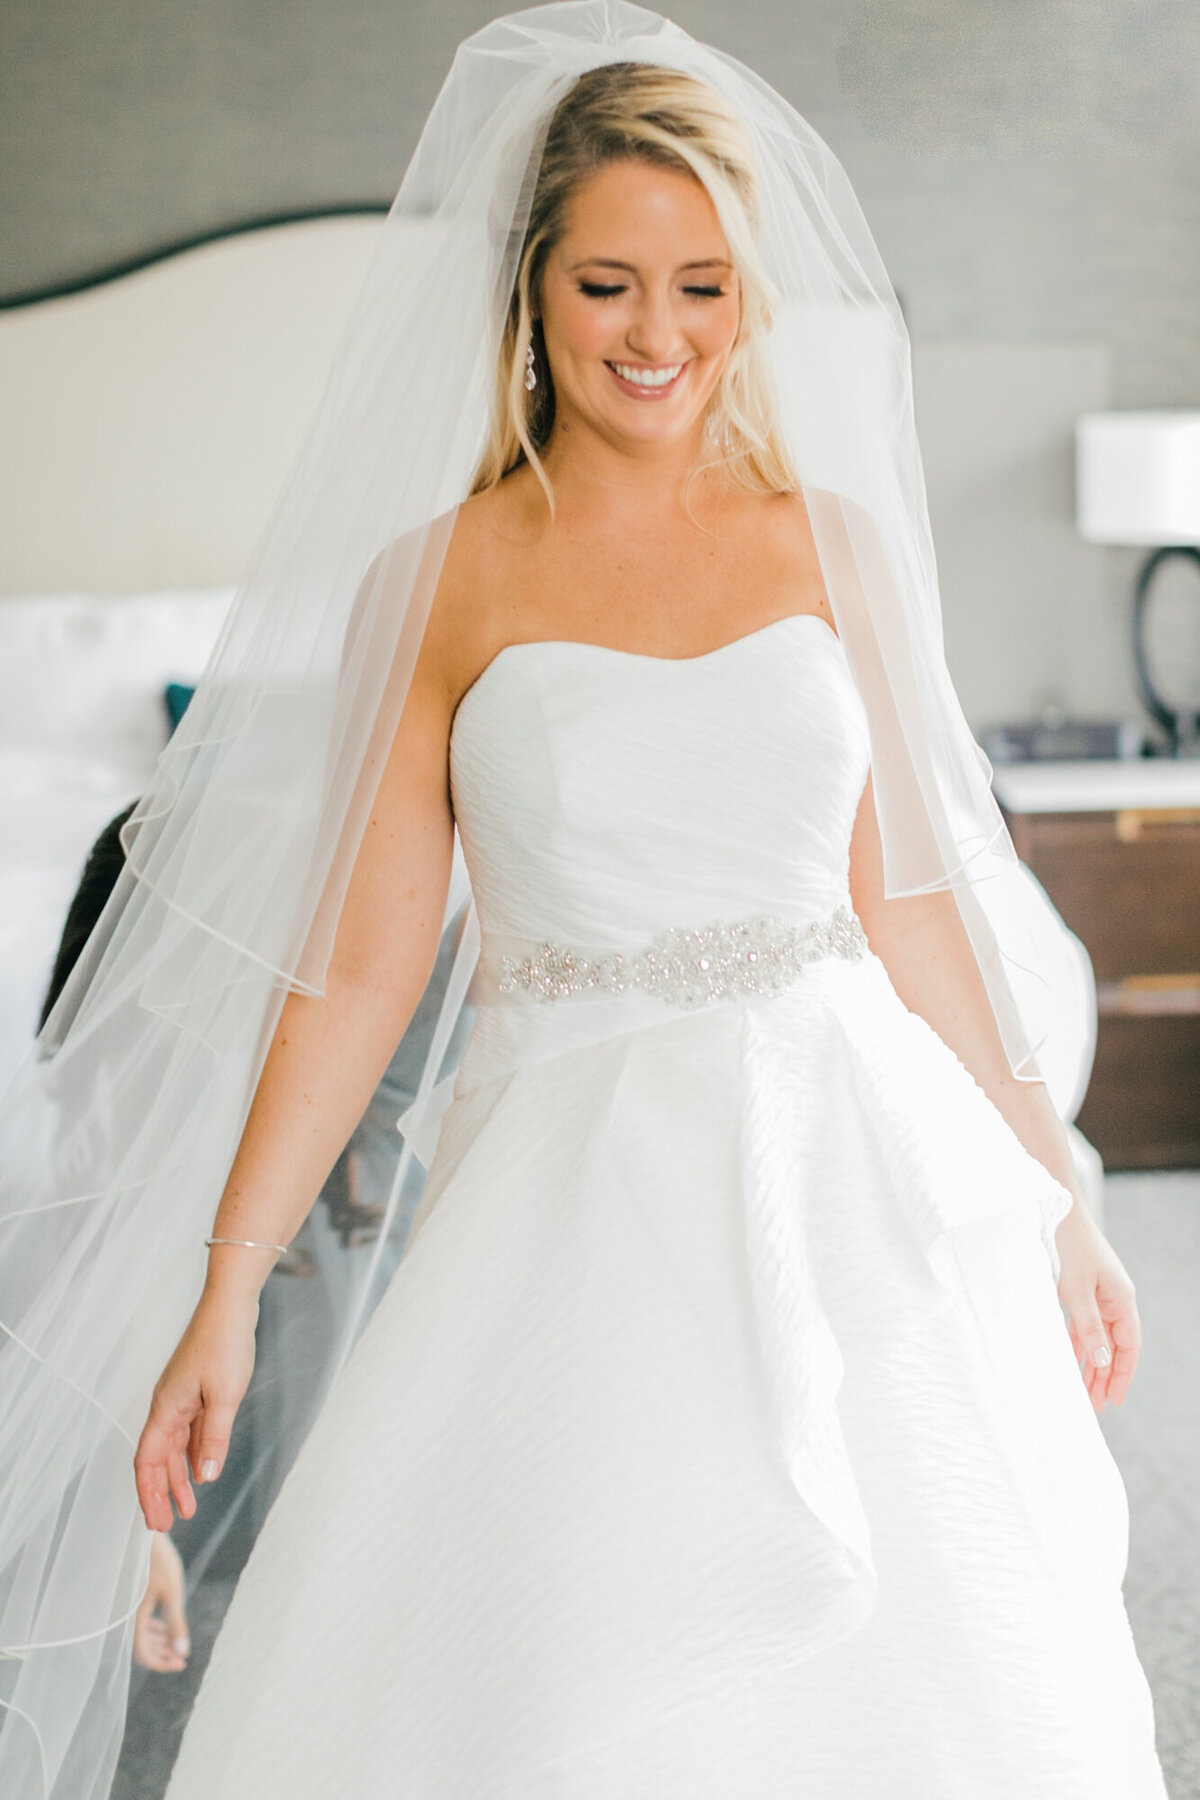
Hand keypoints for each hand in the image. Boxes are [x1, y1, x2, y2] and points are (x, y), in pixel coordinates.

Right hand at [132, 1531, 189, 1672]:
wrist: (138, 1534)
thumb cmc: (156, 1561)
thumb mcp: (171, 1592)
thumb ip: (175, 1623)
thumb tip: (182, 1653)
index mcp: (131, 1620)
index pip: (143, 1656)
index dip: (162, 1664)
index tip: (182, 1664)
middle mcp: (124, 1618)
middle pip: (140, 1649)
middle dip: (161, 1655)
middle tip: (181, 1659)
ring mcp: (125, 1609)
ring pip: (138, 1636)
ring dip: (157, 1643)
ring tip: (175, 1644)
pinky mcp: (128, 1599)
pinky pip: (137, 1623)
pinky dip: (151, 1629)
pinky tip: (164, 1627)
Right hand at [134, 1291, 256, 1530]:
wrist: (231, 1304)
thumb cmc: (224, 1344)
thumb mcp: (225, 1397)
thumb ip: (214, 1438)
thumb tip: (206, 1477)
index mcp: (166, 1409)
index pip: (148, 1462)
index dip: (149, 1493)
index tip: (155, 1523)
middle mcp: (168, 1405)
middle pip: (158, 1458)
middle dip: (162, 1492)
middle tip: (169, 1524)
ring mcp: (181, 1397)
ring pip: (175, 1446)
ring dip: (180, 1476)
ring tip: (189, 1505)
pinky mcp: (197, 1389)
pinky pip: (190, 1430)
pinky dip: (194, 1452)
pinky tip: (203, 1468)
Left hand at [1054, 1202, 1140, 1411]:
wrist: (1055, 1207)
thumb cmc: (1068, 1245)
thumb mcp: (1076, 1291)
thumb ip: (1089, 1327)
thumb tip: (1104, 1360)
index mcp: (1122, 1299)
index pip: (1129, 1347)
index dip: (1122, 1375)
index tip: (1113, 1401)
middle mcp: (1114, 1297)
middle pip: (1115, 1346)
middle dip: (1106, 1376)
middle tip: (1096, 1406)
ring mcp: (1098, 1292)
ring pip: (1099, 1337)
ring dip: (1092, 1363)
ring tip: (1084, 1391)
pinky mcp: (1081, 1287)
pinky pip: (1084, 1323)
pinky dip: (1079, 1343)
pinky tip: (1070, 1359)